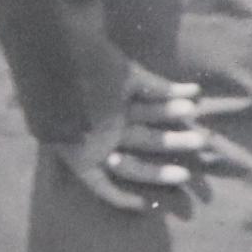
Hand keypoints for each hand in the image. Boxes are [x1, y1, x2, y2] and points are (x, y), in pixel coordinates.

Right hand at [49, 68, 211, 214]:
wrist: (51, 48)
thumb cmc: (58, 101)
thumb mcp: (72, 146)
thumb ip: (96, 172)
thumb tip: (129, 200)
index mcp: (84, 147)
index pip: (106, 178)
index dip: (126, 195)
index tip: (152, 203)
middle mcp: (102, 129)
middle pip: (140, 144)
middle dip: (169, 145)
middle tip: (200, 143)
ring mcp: (115, 103)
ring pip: (149, 116)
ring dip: (172, 114)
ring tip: (194, 112)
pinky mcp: (125, 77)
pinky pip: (153, 87)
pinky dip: (173, 90)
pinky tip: (192, 91)